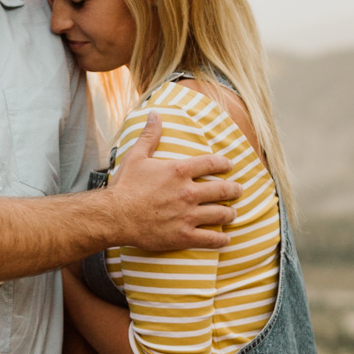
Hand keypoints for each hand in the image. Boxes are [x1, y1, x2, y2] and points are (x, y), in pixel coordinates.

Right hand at [107, 113, 239, 250]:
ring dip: (230, 213)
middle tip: (238, 190)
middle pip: (223, 190)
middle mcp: (188, 192)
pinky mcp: (184, 236)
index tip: (229, 165)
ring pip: (221, 214)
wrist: (114, 216)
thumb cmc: (125, 187)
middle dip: (234, 189)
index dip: (224, 164)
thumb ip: (150, 135)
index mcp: (179, 171)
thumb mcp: (136, 156)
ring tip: (232, 213)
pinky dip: (221, 240)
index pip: (212, 163)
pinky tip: (225, 239)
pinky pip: (210, 239)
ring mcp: (188, 215)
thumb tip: (155, 114)